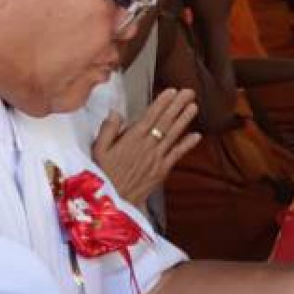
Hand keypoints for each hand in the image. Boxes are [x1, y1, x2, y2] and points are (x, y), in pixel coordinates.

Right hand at [90, 90, 202, 204]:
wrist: (112, 202)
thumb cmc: (103, 175)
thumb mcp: (98, 150)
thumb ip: (108, 130)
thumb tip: (115, 113)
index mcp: (131, 139)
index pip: (150, 116)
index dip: (162, 102)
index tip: (172, 91)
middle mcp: (147, 146)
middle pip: (165, 122)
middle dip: (178, 106)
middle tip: (189, 92)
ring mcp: (156, 158)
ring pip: (173, 135)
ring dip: (185, 120)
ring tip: (194, 106)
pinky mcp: (161, 171)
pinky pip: (176, 155)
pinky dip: (187, 145)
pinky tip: (196, 136)